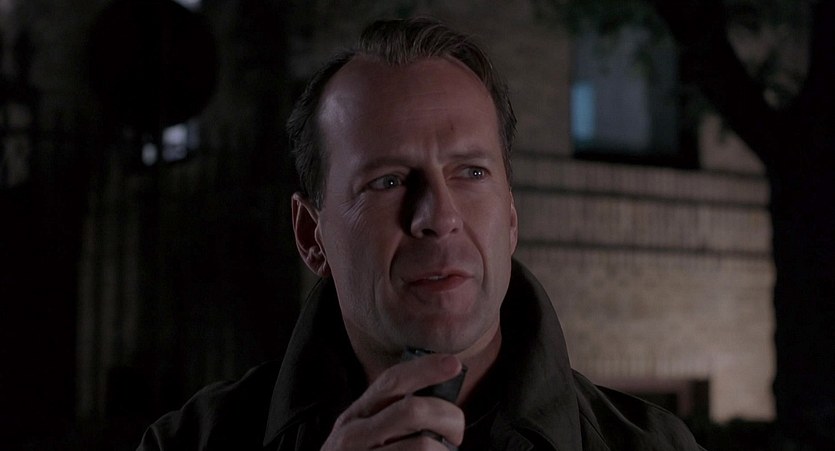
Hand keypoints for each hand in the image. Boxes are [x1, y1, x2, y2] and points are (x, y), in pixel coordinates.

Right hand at [321, 353, 464, 449]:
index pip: (392, 381)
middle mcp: (353, 436)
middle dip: (449, 418)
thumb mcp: (364, 436)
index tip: (454, 364)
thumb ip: (391, 416)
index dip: (425, 369)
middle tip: (455, 434)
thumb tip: (439, 401)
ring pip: (424, 445)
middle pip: (414, 411)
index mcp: (356, 416)